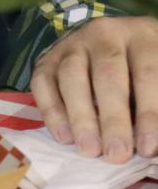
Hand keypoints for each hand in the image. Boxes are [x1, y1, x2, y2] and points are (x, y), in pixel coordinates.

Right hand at [30, 17, 157, 163]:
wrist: (116, 46)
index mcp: (143, 37)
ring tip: (89, 150)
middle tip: (116, 155)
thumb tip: (153, 145)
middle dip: (112, 119)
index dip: (148, 112)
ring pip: (71, 77)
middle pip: (107, 75)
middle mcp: (105, 34)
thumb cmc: (144, 73)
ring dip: (80, 117)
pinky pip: (42, 84)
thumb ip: (154, 108)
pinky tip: (64, 138)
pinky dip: (52, 112)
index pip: (147, 74)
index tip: (148, 148)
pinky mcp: (46, 59)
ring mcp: (71, 44)